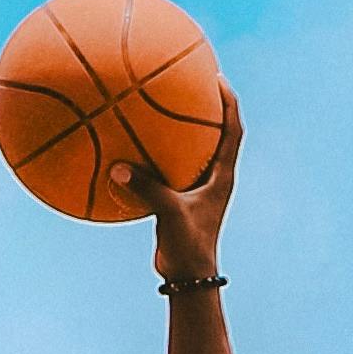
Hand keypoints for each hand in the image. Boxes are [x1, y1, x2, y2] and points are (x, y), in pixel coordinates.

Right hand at [115, 82, 241, 281]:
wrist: (188, 276)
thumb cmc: (188, 247)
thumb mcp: (170, 215)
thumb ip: (149, 191)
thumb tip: (119, 167)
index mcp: (222, 177)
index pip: (233, 130)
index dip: (229, 102)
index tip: (218, 77)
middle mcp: (213, 178)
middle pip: (217, 131)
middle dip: (207, 105)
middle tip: (192, 79)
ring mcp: (197, 188)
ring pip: (193, 149)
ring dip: (183, 127)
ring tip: (162, 104)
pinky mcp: (180, 197)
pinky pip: (168, 167)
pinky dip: (156, 154)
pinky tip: (133, 146)